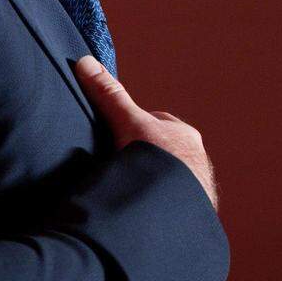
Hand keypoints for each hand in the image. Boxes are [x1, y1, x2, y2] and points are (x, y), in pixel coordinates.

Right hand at [74, 55, 217, 210]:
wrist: (173, 211)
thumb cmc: (159, 162)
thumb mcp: (129, 123)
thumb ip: (109, 96)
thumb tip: (84, 62)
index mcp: (185, 137)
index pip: (155, 126)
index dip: (132, 132)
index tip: (115, 141)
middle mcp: (197, 162)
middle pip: (164, 155)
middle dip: (145, 161)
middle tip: (119, 170)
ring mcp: (196, 191)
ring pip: (168, 182)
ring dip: (151, 187)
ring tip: (127, 194)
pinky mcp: (191, 217)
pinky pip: (170, 208)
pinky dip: (157, 209)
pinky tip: (140, 213)